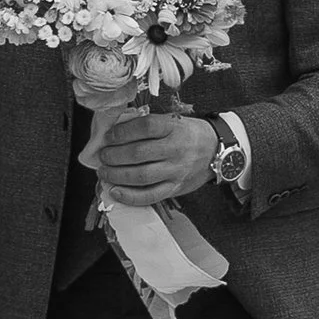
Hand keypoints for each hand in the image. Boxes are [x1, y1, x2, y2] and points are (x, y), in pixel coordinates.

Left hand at [94, 111, 215, 206]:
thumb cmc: (186, 134)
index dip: (122, 132)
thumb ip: (146, 126)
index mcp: (173, 128)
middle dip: (114, 156)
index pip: (145, 127)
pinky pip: (150, 196)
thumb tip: (113, 133)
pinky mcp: (176, 188)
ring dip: (117, 175)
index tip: (109, 136)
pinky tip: (115, 191)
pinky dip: (129, 196)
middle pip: (139, 153)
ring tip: (104, 172)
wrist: (215, 151)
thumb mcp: (171, 122)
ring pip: (142, 176)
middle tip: (103, 156)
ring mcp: (176, 171)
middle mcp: (176, 149)